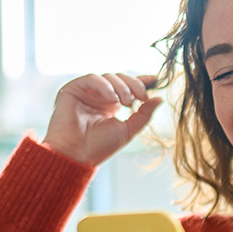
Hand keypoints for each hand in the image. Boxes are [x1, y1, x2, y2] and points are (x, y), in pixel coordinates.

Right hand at [42, 72, 161, 164]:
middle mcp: (99, 96)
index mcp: (111, 104)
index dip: (142, 81)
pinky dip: (105, 86)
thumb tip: (160, 98)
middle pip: (120, 78)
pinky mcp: (73, 89)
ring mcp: (86, 92)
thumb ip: (144, 114)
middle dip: (134, 85)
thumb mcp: (128, 130)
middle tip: (142, 98)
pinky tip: (112, 99)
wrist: (76, 154)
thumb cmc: (99, 146)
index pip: (128, 86)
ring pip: (109, 77)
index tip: (156, 80)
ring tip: (126, 103)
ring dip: (122, 87)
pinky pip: (92, 78)